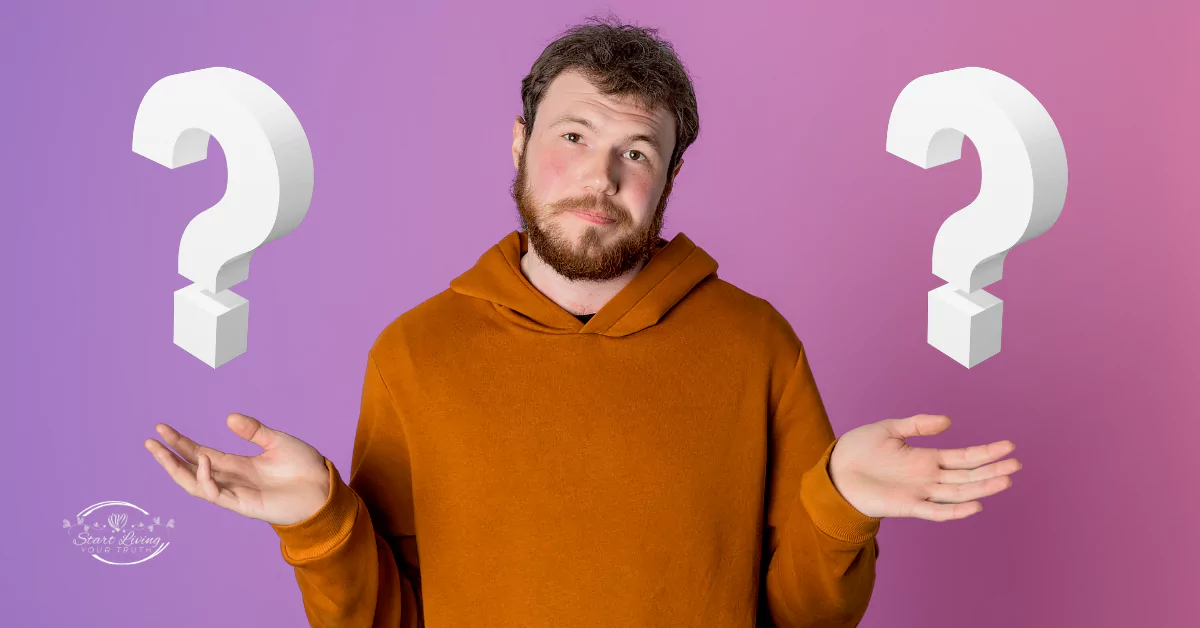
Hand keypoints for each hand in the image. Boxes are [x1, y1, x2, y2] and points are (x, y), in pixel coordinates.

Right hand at [144, 413, 331, 525]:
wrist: (323, 489)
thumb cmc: (304, 467)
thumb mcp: (277, 441)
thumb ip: (254, 431)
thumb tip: (228, 418)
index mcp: (238, 464)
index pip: (200, 453)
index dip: (181, 443)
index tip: (161, 429)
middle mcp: (232, 479)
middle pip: (191, 469)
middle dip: (169, 457)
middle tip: (149, 441)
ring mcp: (235, 493)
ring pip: (195, 484)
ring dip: (176, 468)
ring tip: (160, 450)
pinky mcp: (243, 504)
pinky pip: (216, 493)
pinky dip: (205, 477)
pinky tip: (202, 460)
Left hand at [828, 414, 1020, 520]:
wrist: (835, 471)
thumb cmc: (859, 449)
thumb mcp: (889, 429)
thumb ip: (918, 425)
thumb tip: (949, 421)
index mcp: (926, 458)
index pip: (964, 457)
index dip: (986, 452)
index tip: (1009, 446)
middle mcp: (928, 477)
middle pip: (968, 476)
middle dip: (992, 470)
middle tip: (1017, 464)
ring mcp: (919, 493)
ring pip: (958, 493)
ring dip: (982, 488)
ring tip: (1005, 480)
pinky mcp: (906, 507)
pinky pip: (935, 511)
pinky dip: (955, 510)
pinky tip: (975, 504)